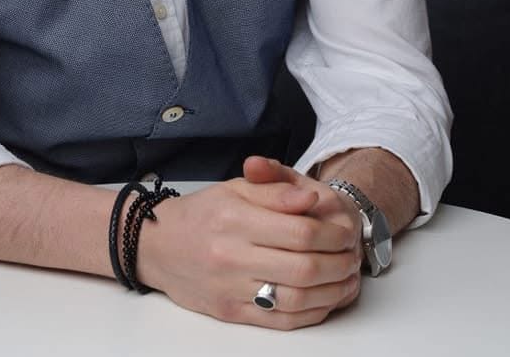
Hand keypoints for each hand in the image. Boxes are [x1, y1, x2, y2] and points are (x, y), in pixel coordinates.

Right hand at [134, 164, 360, 329]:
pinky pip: (281, 320)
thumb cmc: (202, 213)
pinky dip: (311, 313)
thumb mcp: (234, 188)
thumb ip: (274, 190)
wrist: (157, 246)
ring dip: (332, 291)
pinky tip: (325, 299)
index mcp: (235, 219)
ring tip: (347, 277)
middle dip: (338, 262)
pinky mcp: (231, 314)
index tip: (346, 229)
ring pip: (296, 298)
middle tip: (352, 255)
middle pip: (303, 266)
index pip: (299, 230)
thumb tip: (311, 198)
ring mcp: (231, 289)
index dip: (331, 232)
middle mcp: (231, 256)